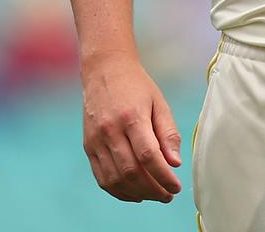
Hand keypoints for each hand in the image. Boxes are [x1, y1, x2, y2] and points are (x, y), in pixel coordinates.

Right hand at [81, 50, 182, 202]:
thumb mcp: (159, 103)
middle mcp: (111, 130)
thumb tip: (175, 163)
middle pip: (131, 172)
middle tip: (168, 195)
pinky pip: (102, 178)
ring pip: (115, 179)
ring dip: (137, 193)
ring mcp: (96, 140)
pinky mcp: (88, 147)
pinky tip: (134, 193)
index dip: (163, 176)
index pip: (148, 156)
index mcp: (132, 117)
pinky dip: (119, 190)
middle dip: (152, 189)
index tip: (176, 186)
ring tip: (154, 195)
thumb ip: (168, 133)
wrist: (105, 70)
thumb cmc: (137, 86)